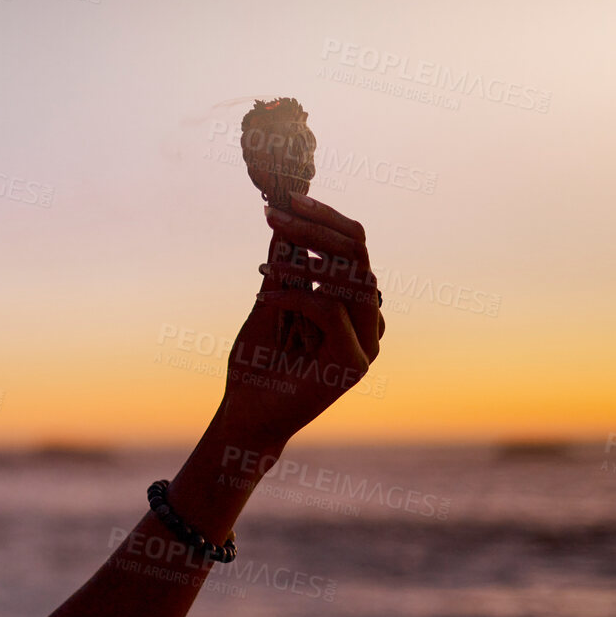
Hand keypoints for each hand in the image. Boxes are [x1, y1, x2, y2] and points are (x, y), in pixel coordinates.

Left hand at [217, 193, 384, 443]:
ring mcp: (367, 343)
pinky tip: (263, 300)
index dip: (324, 218)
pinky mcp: (353, 363)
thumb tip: (285, 223)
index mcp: (353, 304)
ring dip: (306, 257)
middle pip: (358, 255)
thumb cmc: (257, 364)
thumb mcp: (269, 303)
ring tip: (267, 257)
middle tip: (274, 212)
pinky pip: (330, 312)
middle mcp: (368, 320)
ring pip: (351, 279)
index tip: (286, 200)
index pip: (354, 246)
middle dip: (315, 227)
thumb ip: (284, 269)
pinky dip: (294, 298)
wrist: (248, 416)